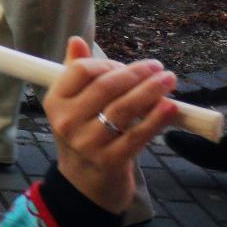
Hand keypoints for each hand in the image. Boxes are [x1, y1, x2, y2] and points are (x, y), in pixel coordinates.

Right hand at [44, 39, 184, 214]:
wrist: (85, 186)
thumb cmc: (82, 139)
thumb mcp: (72, 108)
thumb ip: (74, 74)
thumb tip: (76, 40)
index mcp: (55, 102)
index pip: (80, 70)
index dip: (107, 63)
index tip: (126, 66)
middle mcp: (67, 121)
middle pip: (106, 87)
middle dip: (136, 74)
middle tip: (158, 67)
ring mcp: (88, 142)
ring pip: (124, 109)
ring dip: (151, 91)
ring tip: (169, 81)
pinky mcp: (110, 160)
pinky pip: (138, 135)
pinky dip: (157, 119)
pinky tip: (170, 107)